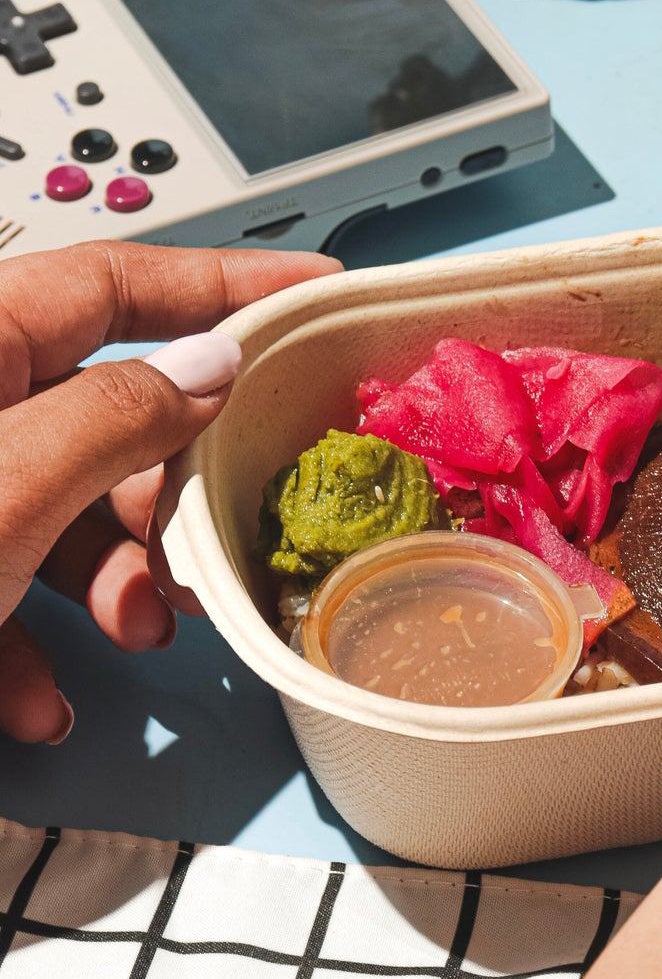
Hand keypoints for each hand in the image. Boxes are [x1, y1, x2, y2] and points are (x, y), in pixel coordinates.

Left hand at [0, 241, 336, 744]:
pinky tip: (38, 698)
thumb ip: (122, 416)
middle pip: (103, 415)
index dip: (225, 283)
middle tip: (220, 542)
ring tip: (138, 631)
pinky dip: (30, 646)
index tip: (315, 294)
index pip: (118, 280)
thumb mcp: (14, 486)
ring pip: (60, 510)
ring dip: (112, 582)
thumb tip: (211, 367)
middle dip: (168, 494)